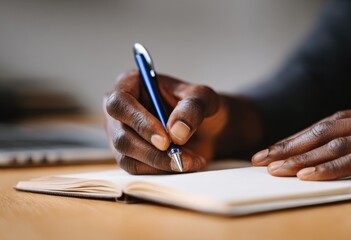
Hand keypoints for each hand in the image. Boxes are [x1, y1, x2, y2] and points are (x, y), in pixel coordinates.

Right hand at [104, 70, 227, 173]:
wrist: (205, 127)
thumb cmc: (198, 105)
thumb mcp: (203, 97)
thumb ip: (192, 108)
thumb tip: (176, 132)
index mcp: (130, 84)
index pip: (120, 103)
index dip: (139, 122)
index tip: (165, 140)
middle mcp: (120, 110)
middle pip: (121, 135)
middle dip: (151, 151)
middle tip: (179, 157)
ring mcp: (120, 134)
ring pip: (127, 157)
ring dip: (159, 163)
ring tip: (190, 161)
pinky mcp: (128, 155)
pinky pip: (136, 169)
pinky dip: (161, 170)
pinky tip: (184, 165)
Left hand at [252, 110, 350, 179]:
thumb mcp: (347, 134)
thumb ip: (325, 141)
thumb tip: (288, 156)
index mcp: (344, 120)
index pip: (310, 132)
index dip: (284, 144)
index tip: (260, 156)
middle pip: (316, 136)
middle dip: (286, 150)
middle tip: (261, 161)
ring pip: (331, 147)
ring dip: (301, 159)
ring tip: (277, 169)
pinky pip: (349, 162)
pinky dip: (327, 169)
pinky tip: (306, 175)